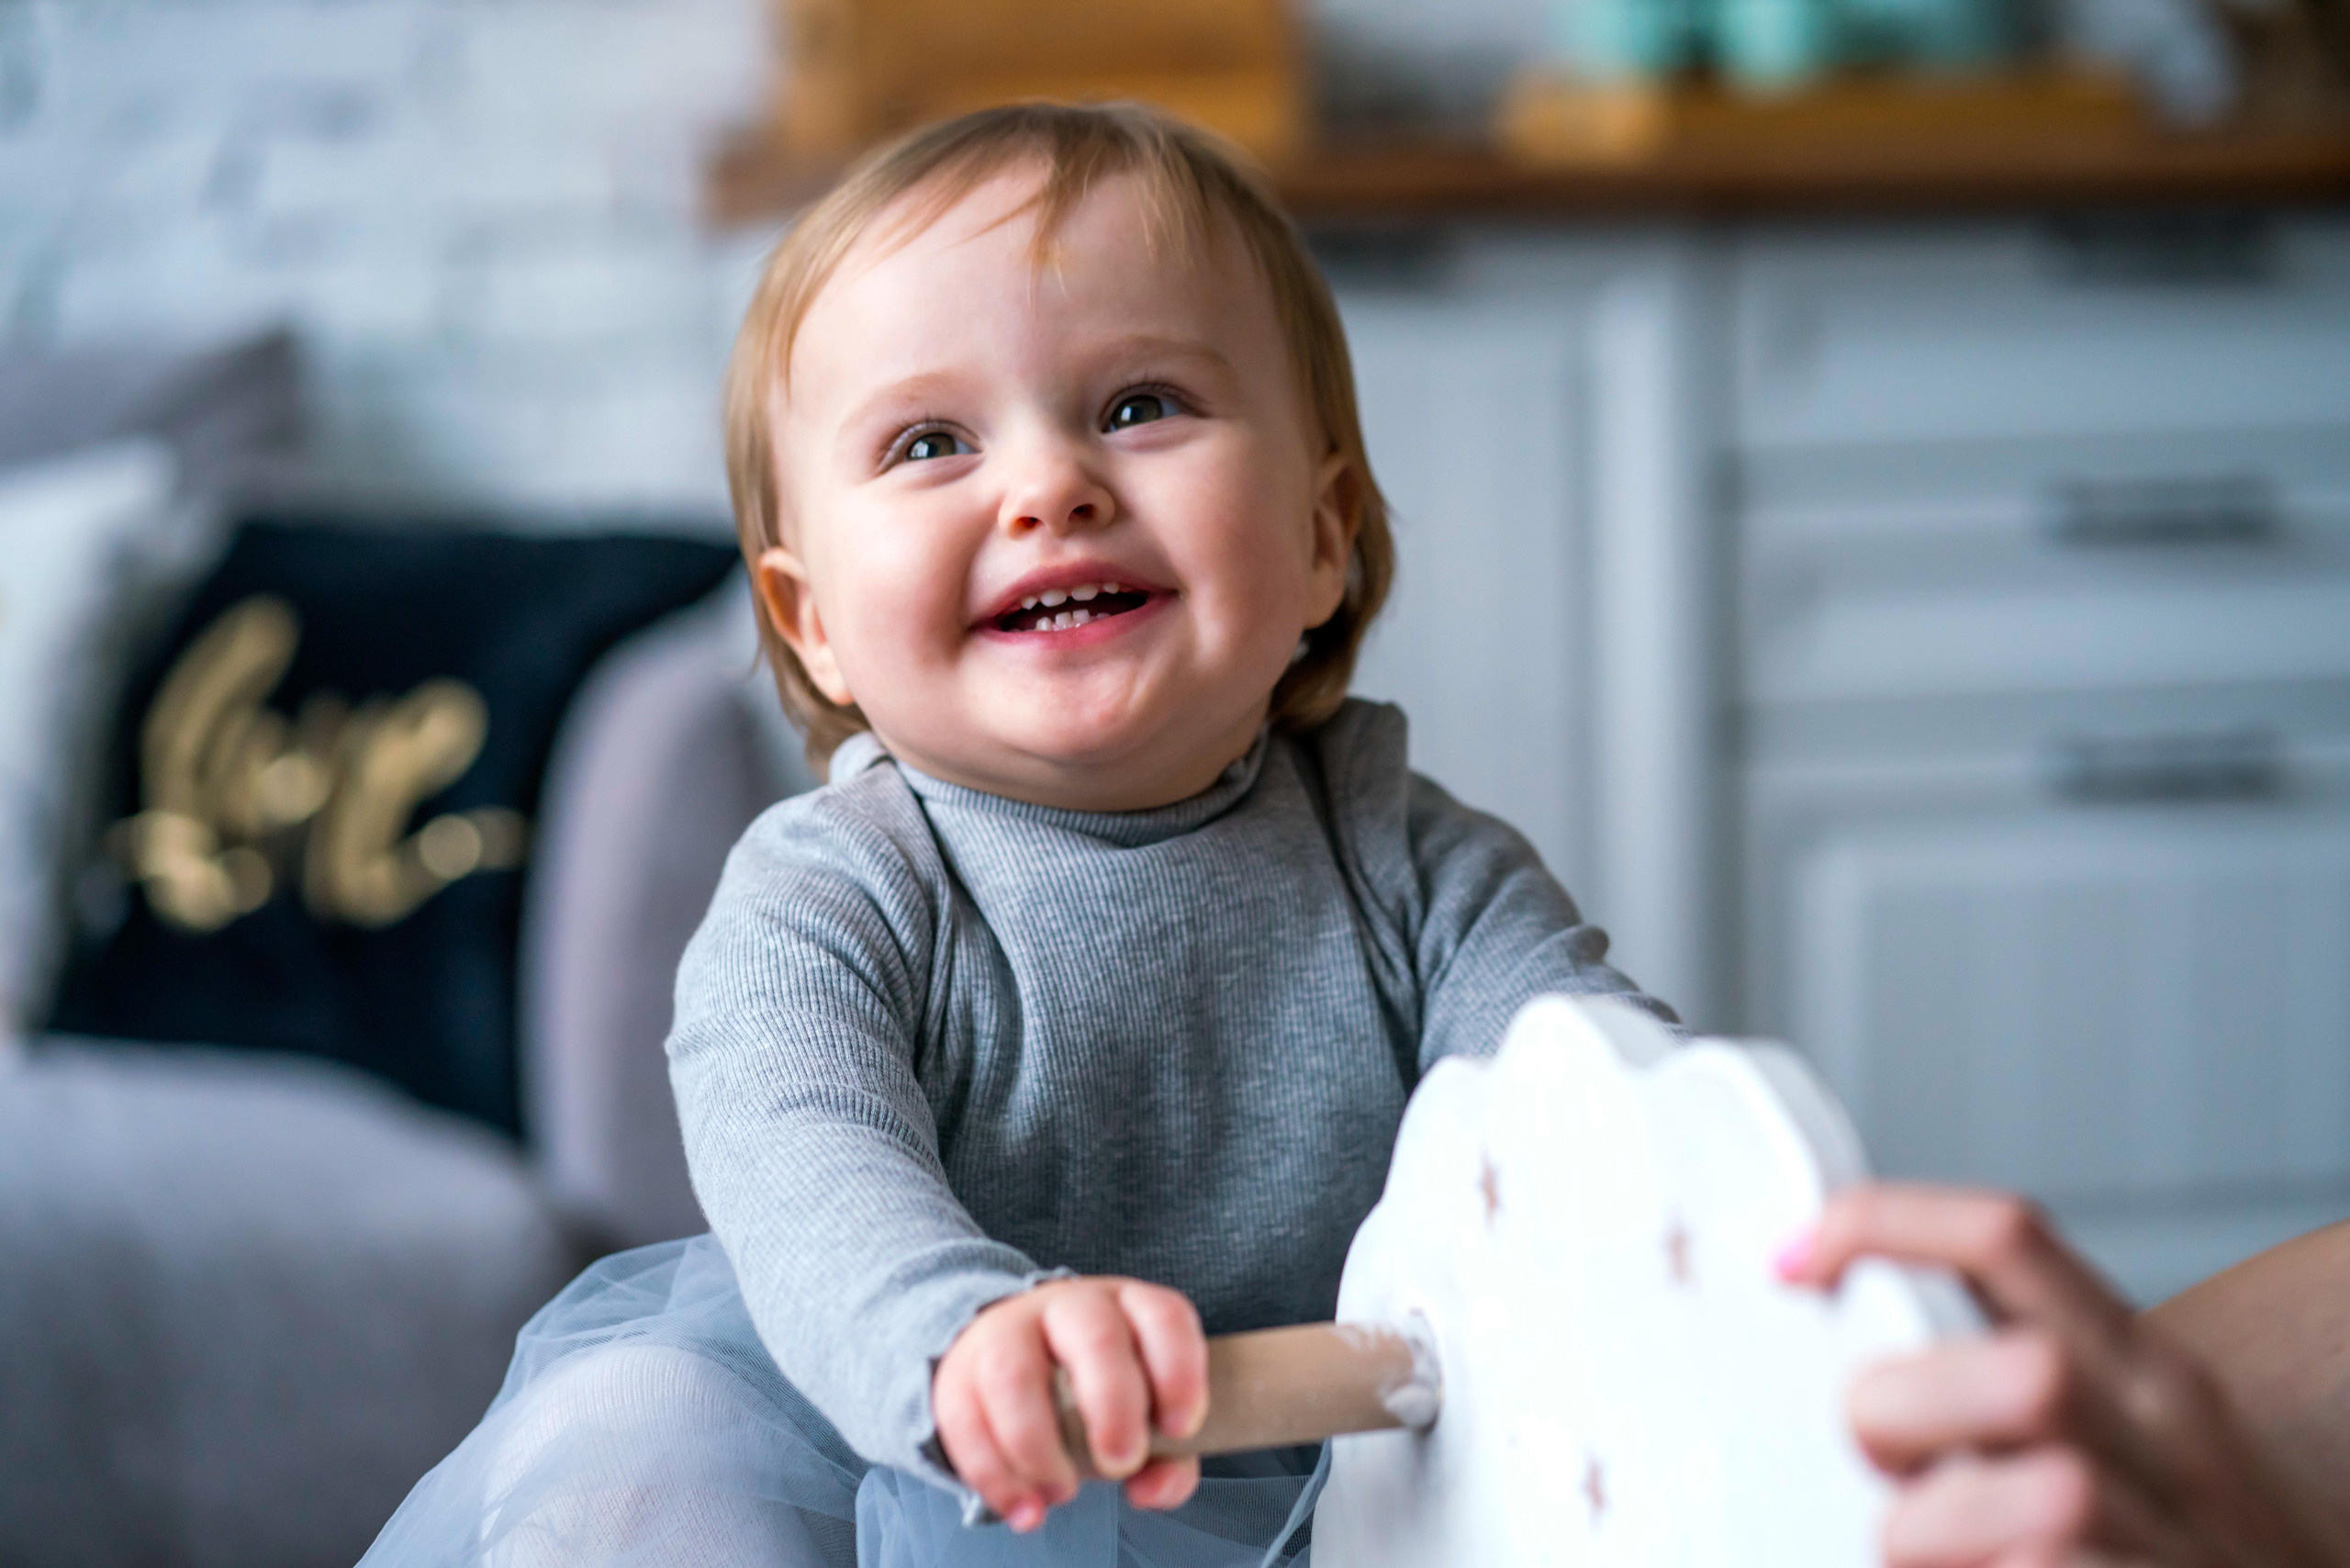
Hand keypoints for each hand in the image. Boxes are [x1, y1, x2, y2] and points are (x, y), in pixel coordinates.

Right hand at [932, 1276, 1207, 1531]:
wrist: (1011, 1363)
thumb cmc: (1094, 1394)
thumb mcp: (1142, 1415)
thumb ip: (1167, 1460)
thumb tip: (1149, 1488)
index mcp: (1128, 1308)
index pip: (1163, 1317)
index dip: (1179, 1371)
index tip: (1180, 1428)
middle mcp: (1068, 1307)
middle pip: (1094, 1337)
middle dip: (1112, 1405)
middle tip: (1121, 1462)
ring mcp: (1006, 1332)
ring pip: (1013, 1374)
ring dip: (1039, 1447)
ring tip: (1062, 1492)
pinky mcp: (958, 1373)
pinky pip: (965, 1419)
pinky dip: (994, 1476)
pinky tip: (1024, 1509)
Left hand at [1780, 1182, 2349, 1567]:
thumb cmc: (2155, 1539)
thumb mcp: (2110, 1437)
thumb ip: (1996, 1385)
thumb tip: (1842, 1354)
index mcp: (2140, 1368)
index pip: (2010, 1237)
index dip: (1882, 1225)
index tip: (1791, 1262)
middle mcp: (2172, 1441)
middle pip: (2026, 1372)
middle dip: (1916, 1414)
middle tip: (1880, 1468)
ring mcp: (2182, 1541)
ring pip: (2052, 1501)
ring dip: (1937, 1534)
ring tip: (1925, 1556)